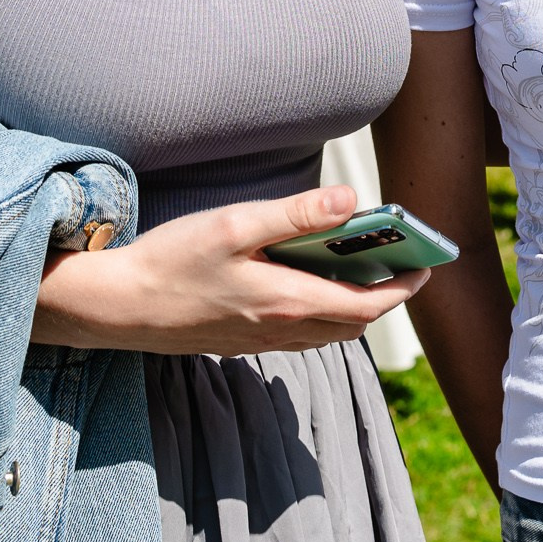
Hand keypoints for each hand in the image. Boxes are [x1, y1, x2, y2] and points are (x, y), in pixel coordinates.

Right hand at [33, 185, 430, 355]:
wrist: (116, 307)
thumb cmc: (172, 260)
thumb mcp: (235, 224)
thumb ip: (296, 213)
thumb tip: (352, 202)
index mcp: (287, 301)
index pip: (367, 307)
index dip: (403, 289)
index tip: (425, 267)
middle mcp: (281, 329)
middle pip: (352, 323)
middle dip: (384, 297)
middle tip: (400, 262)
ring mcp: (261, 339)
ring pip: (327, 331)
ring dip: (353, 305)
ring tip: (363, 266)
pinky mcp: (242, 339)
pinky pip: (300, 332)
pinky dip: (321, 310)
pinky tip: (309, 279)